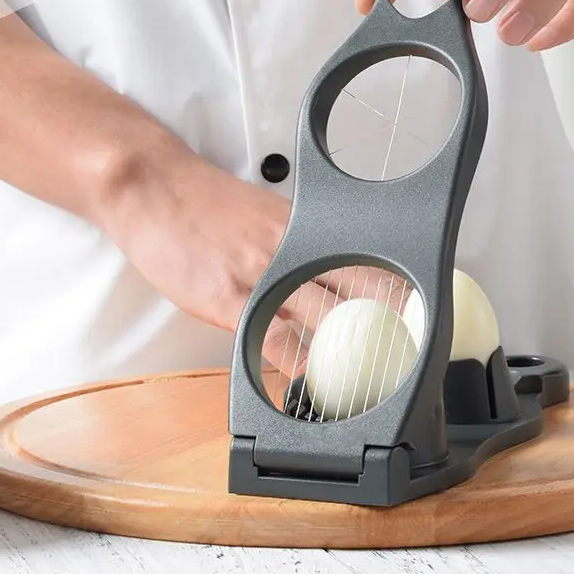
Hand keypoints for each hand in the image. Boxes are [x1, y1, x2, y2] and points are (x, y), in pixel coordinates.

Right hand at [101, 148, 407, 390]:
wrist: (155, 189)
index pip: (367, 266)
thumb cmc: (208, 206)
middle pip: (359, 293)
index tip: (418, 322)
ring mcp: (264, 276)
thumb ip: (299, 251)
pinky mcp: (231, 300)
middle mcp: (295, 251)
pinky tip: (312, 384)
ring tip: (374, 383)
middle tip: (409, 359)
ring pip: (326, 318)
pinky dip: (296, 365)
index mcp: (307, 231)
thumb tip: (324, 284)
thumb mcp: (267, 219)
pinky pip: (275, 339)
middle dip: (388, 328)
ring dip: (351, 353)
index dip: (398, 297)